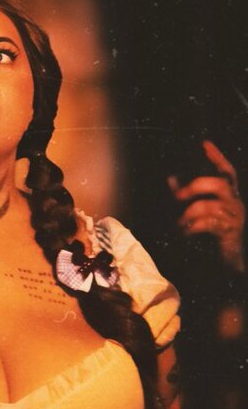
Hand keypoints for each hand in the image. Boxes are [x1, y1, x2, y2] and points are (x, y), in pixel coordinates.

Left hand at [168, 140, 244, 271]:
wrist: (226, 265)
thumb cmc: (210, 236)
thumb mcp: (195, 212)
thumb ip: (185, 196)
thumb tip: (171, 178)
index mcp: (229, 196)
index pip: (227, 171)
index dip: (217, 156)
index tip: (204, 143)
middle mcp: (236, 203)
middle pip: (221, 182)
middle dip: (197, 184)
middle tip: (177, 194)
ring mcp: (235, 218)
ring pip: (212, 205)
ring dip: (189, 213)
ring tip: (178, 224)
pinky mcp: (230, 233)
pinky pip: (210, 224)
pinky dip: (192, 227)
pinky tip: (184, 233)